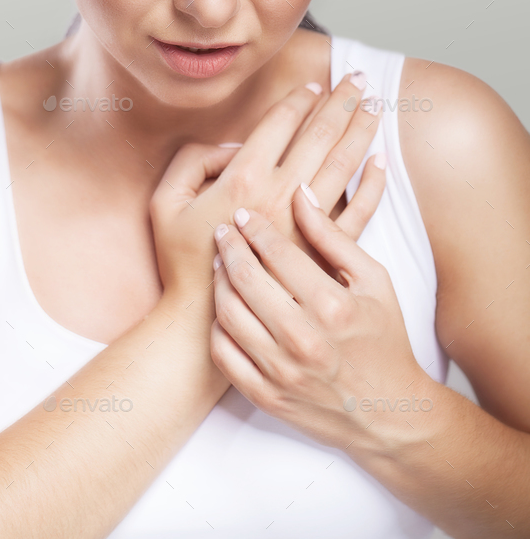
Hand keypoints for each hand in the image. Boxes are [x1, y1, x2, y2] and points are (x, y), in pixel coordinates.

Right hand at [150, 71, 379, 295]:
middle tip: (360, 77)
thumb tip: (232, 147)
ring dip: (361, 130)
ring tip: (376, 104)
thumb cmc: (181, 261)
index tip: (314, 84)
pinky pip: (357, 211)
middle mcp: (280, 195)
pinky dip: (372, 185)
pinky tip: (380, 163)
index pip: (281, 125)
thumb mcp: (164, 202)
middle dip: (342, 101)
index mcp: (243, 179)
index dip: (299, 100)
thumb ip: (191, 161)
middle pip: (320, 136)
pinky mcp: (321, 252)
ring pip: (343, 165)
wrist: (204, 321)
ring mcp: (305, 224)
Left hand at [209, 172, 424, 449]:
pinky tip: (223, 307)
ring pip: (228, 313)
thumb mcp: (374, 280)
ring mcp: (281, 371)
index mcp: (332, 305)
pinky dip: (217, 326)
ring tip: (220, 263)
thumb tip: (301, 194)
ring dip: (218, 282)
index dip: (254, 227)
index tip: (242, 214)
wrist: (389, 413)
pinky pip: (223, 354)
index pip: (277, 252)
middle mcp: (302, 338)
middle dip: (229, 246)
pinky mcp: (266, 396)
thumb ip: (333, 236)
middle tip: (222, 231)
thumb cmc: (385, 339)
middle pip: (245, 279)